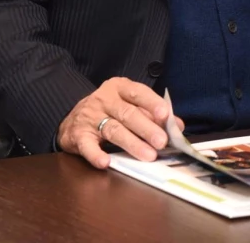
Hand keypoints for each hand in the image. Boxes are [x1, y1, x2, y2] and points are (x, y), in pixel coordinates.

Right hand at [57, 77, 183, 168]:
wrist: (72, 119)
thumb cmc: (109, 112)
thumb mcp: (129, 105)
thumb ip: (152, 114)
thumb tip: (177, 126)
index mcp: (119, 88)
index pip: (138, 93)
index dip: (152, 103)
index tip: (165, 115)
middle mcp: (104, 100)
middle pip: (128, 114)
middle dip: (147, 128)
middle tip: (162, 141)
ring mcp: (90, 117)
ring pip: (113, 130)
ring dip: (132, 143)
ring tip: (148, 155)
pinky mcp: (78, 135)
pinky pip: (87, 145)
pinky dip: (96, 154)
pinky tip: (106, 162)